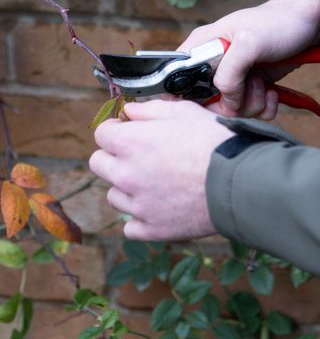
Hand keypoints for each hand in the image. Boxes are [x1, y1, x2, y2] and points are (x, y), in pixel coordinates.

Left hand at [89, 99, 230, 240]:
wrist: (240, 183)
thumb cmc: (214, 141)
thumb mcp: (183, 111)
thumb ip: (149, 109)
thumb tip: (129, 112)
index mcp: (129, 143)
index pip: (101, 134)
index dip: (115, 129)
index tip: (129, 129)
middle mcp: (126, 174)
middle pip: (99, 164)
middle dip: (114, 156)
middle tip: (139, 155)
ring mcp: (137, 205)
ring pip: (114, 195)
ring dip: (127, 187)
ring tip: (154, 181)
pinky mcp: (152, 229)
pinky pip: (130, 226)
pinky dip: (140, 217)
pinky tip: (158, 206)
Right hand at [180, 0, 319, 118]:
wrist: (308, 24)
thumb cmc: (278, 23)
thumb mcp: (249, 42)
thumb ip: (229, 72)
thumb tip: (225, 99)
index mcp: (203, 46)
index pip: (177, 77)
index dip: (188, 95)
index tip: (213, 99)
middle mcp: (214, 63)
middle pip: (206, 101)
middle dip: (231, 103)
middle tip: (248, 88)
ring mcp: (234, 76)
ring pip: (231, 109)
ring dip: (252, 103)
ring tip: (263, 82)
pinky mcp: (251, 86)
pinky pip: (250, 110)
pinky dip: (264, 106)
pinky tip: (272, 90)